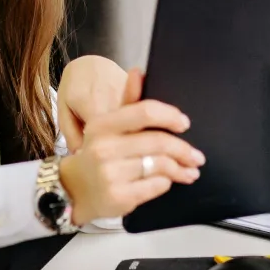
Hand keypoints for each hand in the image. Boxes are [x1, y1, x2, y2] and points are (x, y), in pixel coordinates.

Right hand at [59, 69, 203, 227]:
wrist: (73, 189)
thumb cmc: (97, 154)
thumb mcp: (106, 127)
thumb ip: (127, 102)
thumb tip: (138, 72)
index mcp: (102, 125)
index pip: (144, 112)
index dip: (170, 116)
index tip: (184, 124)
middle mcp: (104, 148)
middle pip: (158, 142)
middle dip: (184, 150)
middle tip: (196, 156)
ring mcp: (110, 174)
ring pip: (160, 165)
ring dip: (180, 169)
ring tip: (189, 171)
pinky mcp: (118, 197)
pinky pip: (156, 186)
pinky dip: (166, 183)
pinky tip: (167, 181)